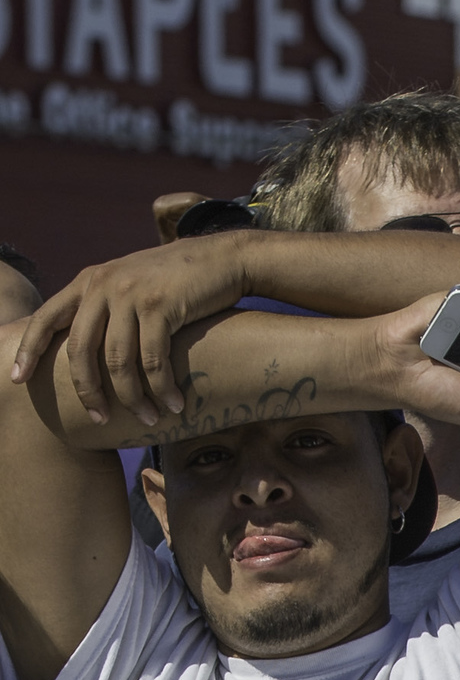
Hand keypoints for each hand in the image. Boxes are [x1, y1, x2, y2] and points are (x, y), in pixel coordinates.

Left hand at [14, 235, 257, 421]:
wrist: (219, 259)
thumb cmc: (177, 283)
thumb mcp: (130, 287)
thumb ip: (107, 310)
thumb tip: (91, 354)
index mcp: (89, 282)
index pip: (46, 318)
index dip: (28, 351)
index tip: (18, 381)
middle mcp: (103, 285)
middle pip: (80, 350)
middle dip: (89, 391)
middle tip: (101, 419)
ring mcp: (130, 293)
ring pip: (118, 361)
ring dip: (133, 398)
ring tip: (149, 418)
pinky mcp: (159, 305)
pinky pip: (153, 360)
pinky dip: (163, 389)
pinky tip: (176, 405)